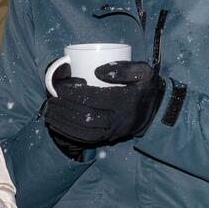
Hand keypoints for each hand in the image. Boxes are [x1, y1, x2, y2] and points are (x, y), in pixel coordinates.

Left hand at [44, 61, 165, 145]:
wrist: (158, 112)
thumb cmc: (147, 88)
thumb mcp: (144, 72)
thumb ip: (123, 68)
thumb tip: (97, 71)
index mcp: (124, 101)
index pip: (92, 97)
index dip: (73, 92)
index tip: (62, 85)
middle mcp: (117, 119)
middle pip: (84, 116)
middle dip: (64, 108)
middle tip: (52, 98)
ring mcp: (113, 131)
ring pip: (83, 130)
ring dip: (63, 122)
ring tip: (50, 111)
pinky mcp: (109, 138)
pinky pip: (85, 139)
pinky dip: (68, 132)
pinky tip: (57, 124)